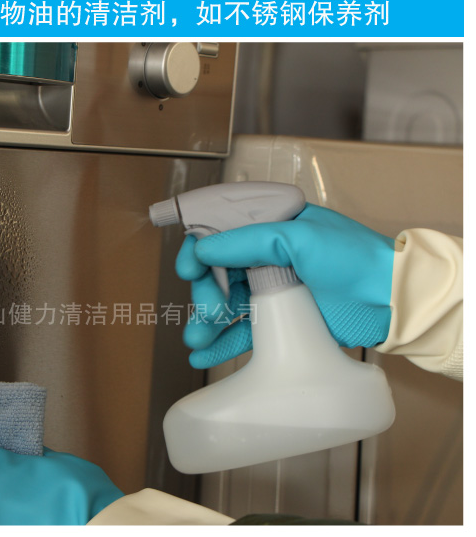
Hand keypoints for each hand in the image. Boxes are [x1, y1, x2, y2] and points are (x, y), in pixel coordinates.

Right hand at [177, 203, 394, 368]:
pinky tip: (202, 354)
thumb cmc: (353, 259)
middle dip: (205, 293)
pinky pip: (244, 331)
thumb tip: (202, 250)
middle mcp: (267, 256)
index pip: (221, 232)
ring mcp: (273, 289)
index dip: (198, 249)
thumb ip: (247, 241)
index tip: (188, 269)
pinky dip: (222, 343)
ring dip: (207, 322)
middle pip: (218, 273)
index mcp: (271, 226)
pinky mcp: (281, 321)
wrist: (393, 301)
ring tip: (196, 340)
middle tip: (207, 311)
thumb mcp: (299, 238)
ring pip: (227, 304)